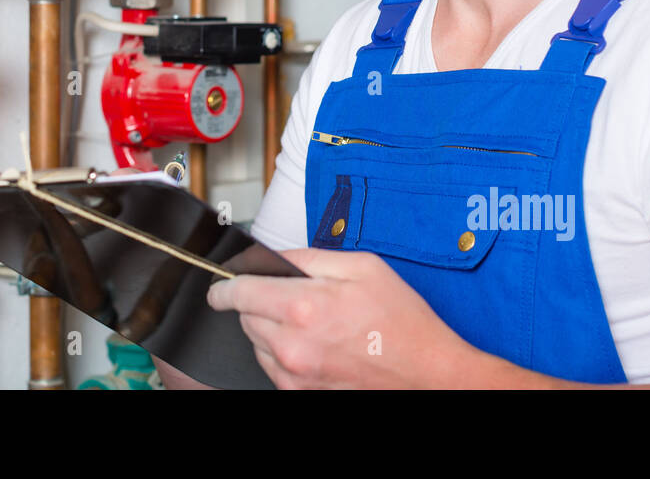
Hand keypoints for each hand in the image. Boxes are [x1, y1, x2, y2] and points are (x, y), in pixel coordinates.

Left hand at [206, 247, 484, 388]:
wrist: (428, 375)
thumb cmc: (403, 323)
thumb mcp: (362, 267)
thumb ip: (309, 257)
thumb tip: (273, 255)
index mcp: (303, 307)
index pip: (238, 291)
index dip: (224, 284)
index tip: (220, 284)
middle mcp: (292, 345)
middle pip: (244, 316)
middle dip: (258, 301)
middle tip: (294, 296)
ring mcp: (295, 374)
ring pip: (256, 342)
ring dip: (270, 328)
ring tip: (311, 321)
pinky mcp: (300, 393)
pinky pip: (272, 366)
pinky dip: (282, 352)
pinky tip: (314, 343)